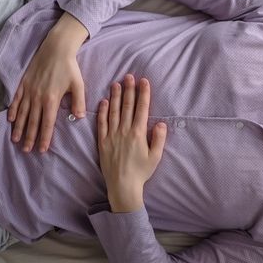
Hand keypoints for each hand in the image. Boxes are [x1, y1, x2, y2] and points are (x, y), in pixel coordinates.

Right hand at [8, 32, 86, 152]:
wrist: (56, 48)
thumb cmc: (69, 67)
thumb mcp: (79, 84)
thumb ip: (79, 102)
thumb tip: (78, 118)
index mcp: (52, 100)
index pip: (47, 124)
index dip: (44, 138)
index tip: (41, 149)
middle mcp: (38, 97)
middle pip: (32, 122)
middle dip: (29, 137)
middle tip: (26, 150)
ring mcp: (29, 90)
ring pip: (22, 113)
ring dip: (19, 127)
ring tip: (15, 140)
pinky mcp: (24, 83)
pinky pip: (16, 100)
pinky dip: (12, 110)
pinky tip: (10, 119)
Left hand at [97, 74, 166, 196]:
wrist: (123, 185)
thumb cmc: (141, 172)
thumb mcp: (155, 157)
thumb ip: (158, 139)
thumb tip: (160, 123)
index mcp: (138, 133)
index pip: (141, 109)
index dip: (143, 94)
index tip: (144, 81)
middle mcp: (124, 131)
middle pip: (127, 106)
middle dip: (128, 90)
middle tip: (129, 76)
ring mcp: (112, 135)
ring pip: (113, 111)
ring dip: (115, 96)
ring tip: (116, 83)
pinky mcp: (103, 142)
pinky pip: (102, 123)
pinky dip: (103, 111)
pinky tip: (104, 101)